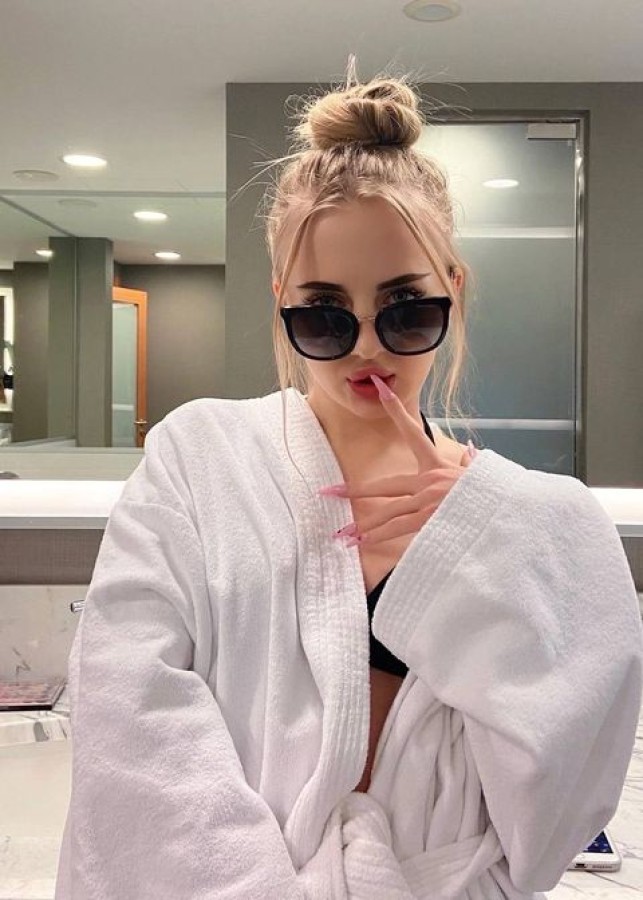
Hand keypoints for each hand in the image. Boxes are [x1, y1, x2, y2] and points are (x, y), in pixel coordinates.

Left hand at [319, 374, 477, 547]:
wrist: (506, 509)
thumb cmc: (492, 493)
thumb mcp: (479, 474)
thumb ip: (469, 463)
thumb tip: (469, 451)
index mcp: (437, 465)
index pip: (413, 432)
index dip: (396, 410)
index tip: (381, 389)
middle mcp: (429, 480)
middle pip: (385, 484)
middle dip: (355, 490)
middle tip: (329, 492)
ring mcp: (429, 502)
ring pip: (388, 513)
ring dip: (364, 525)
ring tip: (343, 533)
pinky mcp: (431, 521)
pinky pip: (399, 530)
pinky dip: (381, 536)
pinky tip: (364, 542)